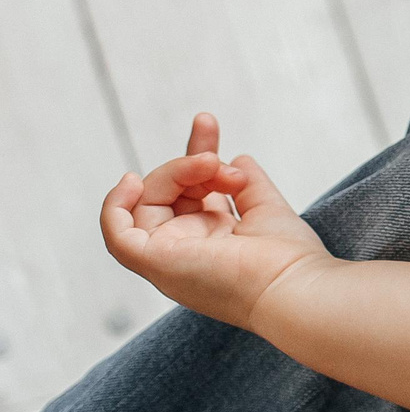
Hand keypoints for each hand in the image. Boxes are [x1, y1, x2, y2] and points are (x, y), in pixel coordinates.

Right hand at [100, 114, 331, 330]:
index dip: (194, 154)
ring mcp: (168, 258)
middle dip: (190, 162)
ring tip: (209, 164)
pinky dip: (114, 205)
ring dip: (175, 172)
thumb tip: (238, 157)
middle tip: (219, 161)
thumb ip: (249, 184)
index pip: (188, 190)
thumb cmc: (290, 261)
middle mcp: (185, 250)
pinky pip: (117, 233)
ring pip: (148, 201)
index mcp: (210, 241)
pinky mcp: (155, 261)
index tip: (207, 122)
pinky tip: (132, 180)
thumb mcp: (268, 209)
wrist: (294, 289)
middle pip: (166, 192)